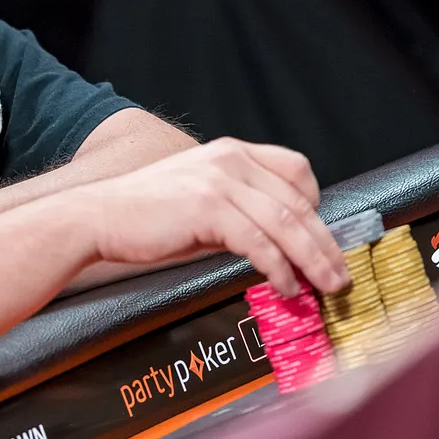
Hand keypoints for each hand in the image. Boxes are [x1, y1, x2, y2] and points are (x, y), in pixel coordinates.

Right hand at [62, 138, 348, 296]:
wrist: (99, 217)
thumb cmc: (147, 214)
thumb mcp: (199, 195)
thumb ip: (238, 205)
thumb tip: (275, 240)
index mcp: (231, 152)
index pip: (295, 169)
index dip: (317, 204)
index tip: (323, 237)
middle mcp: (230, 160)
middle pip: (297, 201)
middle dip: (325, 242)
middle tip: (339, 273)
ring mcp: (219, 182)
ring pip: (285, 223)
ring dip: (312, 259)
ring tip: (325, 286)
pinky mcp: (207, 209)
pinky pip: (259, 242)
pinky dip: (278, 268)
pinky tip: (284, 286)